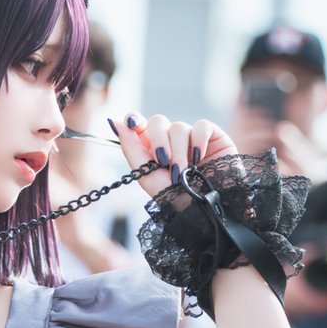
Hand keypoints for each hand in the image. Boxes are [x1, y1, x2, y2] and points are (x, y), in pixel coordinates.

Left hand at [110, 112, 236, 198]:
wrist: (204, 207)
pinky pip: (202, 126)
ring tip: (183, 172)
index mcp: (151, 150)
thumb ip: (130, 148)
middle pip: (158, 122)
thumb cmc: (174, 197)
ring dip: (179, 151)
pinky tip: (199, 158)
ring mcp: (190, 138)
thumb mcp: (146, 175)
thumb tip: (114, 121)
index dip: (134, 120)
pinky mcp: (212, 137)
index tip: (132, 123)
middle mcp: (170, 141)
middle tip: (163, 161)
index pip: (140, 125)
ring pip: (179, 127)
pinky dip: (199, 141)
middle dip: (158, 141)